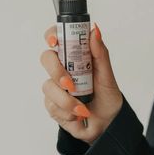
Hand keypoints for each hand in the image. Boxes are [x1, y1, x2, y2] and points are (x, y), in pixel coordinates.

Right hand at [40, 22, 122, 144]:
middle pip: (46, 59)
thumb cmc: (107, 96)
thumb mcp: (107, 74)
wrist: (106, 124)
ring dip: (66, 100)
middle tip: (70, 84)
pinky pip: (51, 105)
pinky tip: (78, 114)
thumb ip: (100, 52)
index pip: (57, 38)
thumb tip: (95, 30)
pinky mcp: (52, 104)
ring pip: (48, 86)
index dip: (51, 35)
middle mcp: (62, 69)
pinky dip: (67, 111)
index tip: (54, 41)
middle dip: (57, 71)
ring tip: (82, 108)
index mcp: (74, 57)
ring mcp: (55, 86)